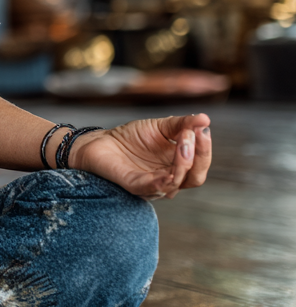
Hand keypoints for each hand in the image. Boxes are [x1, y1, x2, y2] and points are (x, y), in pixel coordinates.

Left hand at [69, 114, 211, 198]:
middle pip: (194, 177)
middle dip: (197, 156)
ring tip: (182, 141)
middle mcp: (168, 180)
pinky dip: (161, 182)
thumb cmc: (132, 137)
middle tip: (193, 135)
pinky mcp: (133, 186)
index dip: (204, 148)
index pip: (200, 164)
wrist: (100, 141)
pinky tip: (168, 173)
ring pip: (175, 183)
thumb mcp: (160, 126)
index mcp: (178, 166)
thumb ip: (182, 124)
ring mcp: (151, 185)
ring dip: (182, 163)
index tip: (203, 129)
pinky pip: (150, 188)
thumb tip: (205, 118)